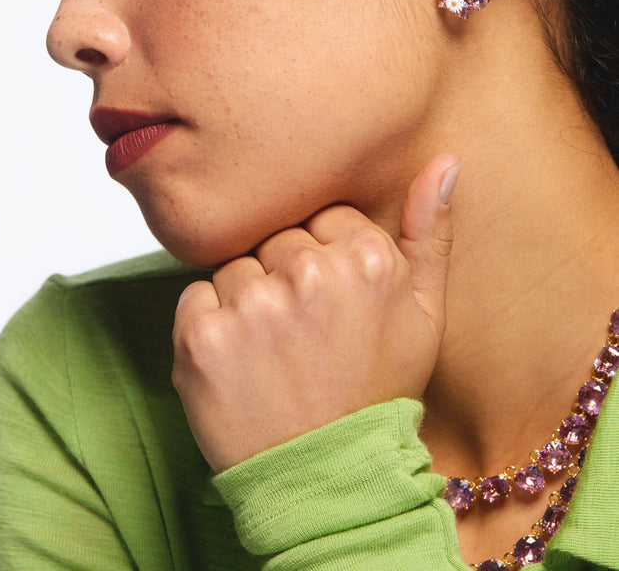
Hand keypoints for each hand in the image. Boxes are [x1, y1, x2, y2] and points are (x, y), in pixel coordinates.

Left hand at [171, 154, 459, 471]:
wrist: (331, 480)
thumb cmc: (378, 391)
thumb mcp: (427, 313)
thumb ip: (431, 232)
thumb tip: (445, 162)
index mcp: (366, 259)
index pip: (323, 217)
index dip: (325, 259)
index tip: (332, 303)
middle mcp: (309, 274)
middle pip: (277, 237)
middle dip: (285, 276)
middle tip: (304, 334)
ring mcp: (253, 305)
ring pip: (236, 266)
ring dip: (247, 301)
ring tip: (273, 353)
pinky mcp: (203, 336)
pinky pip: (195, 296)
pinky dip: (209, 325)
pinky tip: (240, 363)